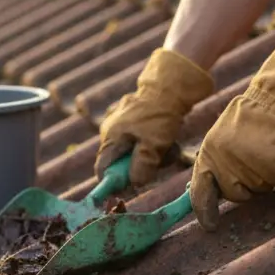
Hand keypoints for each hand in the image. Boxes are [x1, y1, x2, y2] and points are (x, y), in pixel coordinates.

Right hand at [94, 48, 214, 186]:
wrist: (171, 86)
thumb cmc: (159, 116)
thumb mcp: (152, 146)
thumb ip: (141, 168)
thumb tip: (134, 184)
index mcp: (111, 138)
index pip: (102, 170)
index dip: (114, 183)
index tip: (131, 188)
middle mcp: (112, 132)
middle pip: (121, 163)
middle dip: (141, 167)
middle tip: (159, 163)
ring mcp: (123, 126)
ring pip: (135, 153)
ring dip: (153, 156)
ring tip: (169, 148)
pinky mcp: (136, 122)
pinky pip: (143, 142)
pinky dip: (156, 145)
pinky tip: (168, 140)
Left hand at [189, 38, 274, 230]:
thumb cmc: (251, 117)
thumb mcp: (221, 136)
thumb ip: (212, 163)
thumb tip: (198, 192)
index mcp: (209, 153)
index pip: (200, 191)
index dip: (204, 211)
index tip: (209, 225)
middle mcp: (227, 162)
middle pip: (235, 194)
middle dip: (244, 185)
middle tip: (254, 159)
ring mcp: (252, 165)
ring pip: (260, 188)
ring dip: (266, 175)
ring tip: (268, 148)